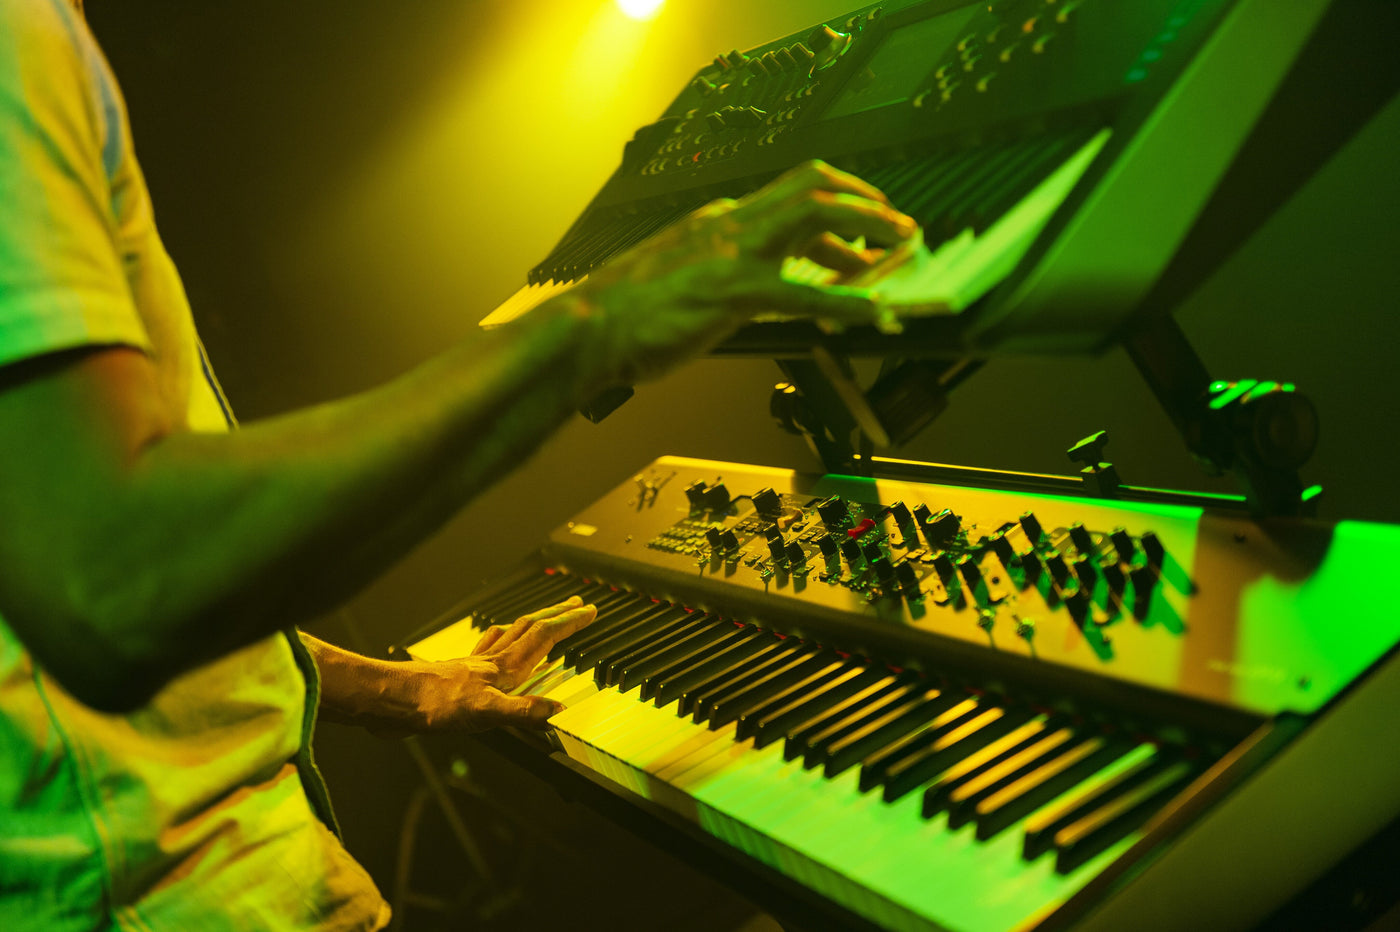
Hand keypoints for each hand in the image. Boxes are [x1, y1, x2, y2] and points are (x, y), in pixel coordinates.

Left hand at [408, 596, 596, 730]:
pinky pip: (488, 651)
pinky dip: (501, 643)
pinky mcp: (459, 676)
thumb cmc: (433, 705)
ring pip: (512, 635)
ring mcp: (475, 666)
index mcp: (505, 668)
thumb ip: (523, 712)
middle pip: (531, 628)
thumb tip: (557, 711)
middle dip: (558, 615)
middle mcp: (493, 661)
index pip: (545, 636)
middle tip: (577, 604)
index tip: (590, 610)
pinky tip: (496, 649)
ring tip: (546, 618)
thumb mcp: (485, 714)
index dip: (570, 622)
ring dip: (533, 623)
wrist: (393, 701)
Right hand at [562, 160, 917, 382]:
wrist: (584, 329)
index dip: (834, 205)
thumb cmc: (623, 314)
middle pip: (812, 184)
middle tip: (897, 223)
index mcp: (715, 222)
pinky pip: (806, 293)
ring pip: (816, 215)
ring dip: (869, 227)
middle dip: (864, 199)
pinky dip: (850, 303)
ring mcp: (732, 254)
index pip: (786, 196)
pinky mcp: (733, 292)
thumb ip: (716, 274)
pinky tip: (875, 314)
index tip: (859, 225)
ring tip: (901, 248)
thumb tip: (748, 290)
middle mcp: (728, 224)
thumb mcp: (677, 278)